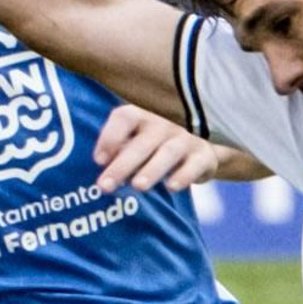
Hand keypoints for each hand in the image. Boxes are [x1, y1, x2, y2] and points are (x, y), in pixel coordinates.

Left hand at [93, 103, 221, 194]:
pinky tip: (171, 187)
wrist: (199, 150)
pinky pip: (195, 164)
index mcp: (143, 115)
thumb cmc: (155, 147)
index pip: (125, 117)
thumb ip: (119, 149)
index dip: (110, 137)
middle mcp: (164, 123)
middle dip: (123, 164)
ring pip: (168, 152)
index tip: (98, 161)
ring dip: (152, 169)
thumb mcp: (136, 142)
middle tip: (106, 186)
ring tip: (138, 186)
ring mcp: (186, 138)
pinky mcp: (204, 155)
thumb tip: (100, 165)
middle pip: (142, 142)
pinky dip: (184, 175)